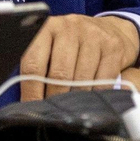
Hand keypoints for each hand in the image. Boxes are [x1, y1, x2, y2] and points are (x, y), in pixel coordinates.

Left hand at [18, 14, 139, 100]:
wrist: (111, 30)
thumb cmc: (74, 45)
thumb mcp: (53, 47)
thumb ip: (39, 67)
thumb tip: (27, 102)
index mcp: (47, 28)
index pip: (33, 64)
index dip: (31, 91)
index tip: (31, 109)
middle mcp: (69, 27)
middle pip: (58, 74)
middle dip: (54, 99)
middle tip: (53, 113)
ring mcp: (93, 35)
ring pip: (81, 79)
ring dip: (76, 100)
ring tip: (71, 108)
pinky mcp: (113, 47)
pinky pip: (102, 81)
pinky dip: (96, 95)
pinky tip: (91, 99)